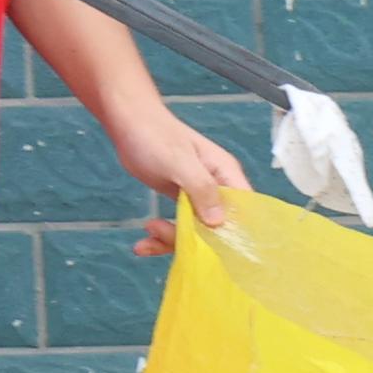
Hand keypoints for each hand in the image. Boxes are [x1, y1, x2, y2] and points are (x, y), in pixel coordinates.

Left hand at [108, 102, 254, 254]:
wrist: (128, 122)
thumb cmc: (155, 135)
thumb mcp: (179, 162)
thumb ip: (202, 189)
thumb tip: (219, 222)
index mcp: (226, 175)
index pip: (244, 210)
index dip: (236, 232)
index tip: (216, 250)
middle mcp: (217, 188)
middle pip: (219, 228)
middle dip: (193, 239)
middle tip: (163, 234)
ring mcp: (198, 196)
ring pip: (197, 231)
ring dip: (171, 239)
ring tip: (149, 232)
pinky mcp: (180, 200)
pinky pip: (179, 227)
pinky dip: (162, 236)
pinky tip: (144, 241)